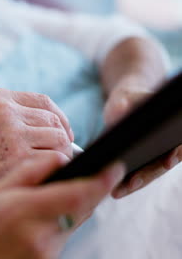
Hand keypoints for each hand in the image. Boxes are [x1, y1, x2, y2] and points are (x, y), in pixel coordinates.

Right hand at [0, 89, 74, 209]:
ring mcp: (12, 132)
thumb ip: (17, 116)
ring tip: (47, 165)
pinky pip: (55, 158)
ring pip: (59, 139)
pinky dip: (55, 168)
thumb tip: (61, 129)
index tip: (61, 133)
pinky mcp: (17, 155)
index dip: (58, 119)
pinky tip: (43, 173)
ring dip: (59, 155)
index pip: (44, 102)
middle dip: (60, 140)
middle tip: (56, 155)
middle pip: (54, 121)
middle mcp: (5, 111)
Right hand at [0, 154, 124, 258]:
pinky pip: (66, 234)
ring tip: (47, 199)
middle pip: (83, 209)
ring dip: (74, 205)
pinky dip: (62, 220)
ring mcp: (47, 252)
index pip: (77, 196)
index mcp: (24, 211)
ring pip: (77, 221)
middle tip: (80, 177)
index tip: (114, 168)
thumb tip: (60, 158)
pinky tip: (40, 217)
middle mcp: (41, 236)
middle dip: (89, 190)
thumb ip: (29, 170)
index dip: (100, 182)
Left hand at [103, 78, 180, 197]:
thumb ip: (124, 102)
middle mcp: (168, 145)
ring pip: (149, 173)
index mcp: (172, 128)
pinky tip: (114, 190)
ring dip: (134, 185)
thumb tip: (119, 112)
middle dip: (146, 176)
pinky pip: (137, 175)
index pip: (179, 144)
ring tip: (117, 192)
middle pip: (162, 163)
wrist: (124, 102)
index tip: (167, 161)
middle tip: (131, 184)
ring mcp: (156, 156)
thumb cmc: (129, 97)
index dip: (176, 152)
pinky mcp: (143, 163)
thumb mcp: (126, 96)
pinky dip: (126, 183)